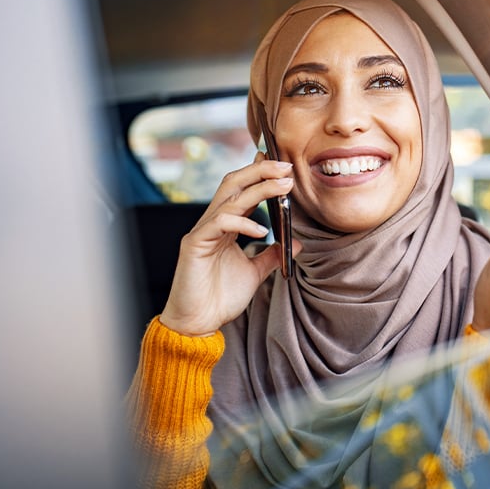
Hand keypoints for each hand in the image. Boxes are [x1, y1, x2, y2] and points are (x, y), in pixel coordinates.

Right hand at [159, 154, 300, 336]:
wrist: (198, 323)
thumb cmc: (219, 298)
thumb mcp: (254, 273)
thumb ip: (271, 255)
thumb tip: (295, 244)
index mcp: (224, 226)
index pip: (242, 190)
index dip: (260, 174)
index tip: (283, 165)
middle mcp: (212, 223)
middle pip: (233, 183)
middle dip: (260, 171)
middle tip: (286, 166)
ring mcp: (202, 231)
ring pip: (230, 198)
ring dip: (259, 188)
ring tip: (284, 185)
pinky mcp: (194, 244)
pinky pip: (220, 223)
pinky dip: (243, 222)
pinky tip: (262, 230)